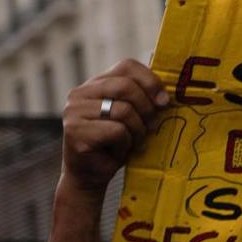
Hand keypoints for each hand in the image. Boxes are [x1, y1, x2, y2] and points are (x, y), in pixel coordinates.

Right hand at [62, 59, 168, 193]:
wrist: (88, 176)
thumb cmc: (112, 145)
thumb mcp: (129, 116)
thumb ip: (140, 98)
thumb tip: (167, 88)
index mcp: (94, 85)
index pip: (126, 66)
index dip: (150, 80)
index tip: (164, 101)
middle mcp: (79, 93)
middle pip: (126, 86)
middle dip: (146, 108)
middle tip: (151, 126)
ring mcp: (73, 111)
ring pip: (123, 110)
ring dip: (137, 131)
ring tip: (134, 142)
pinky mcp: (75, 131)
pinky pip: (117, 131)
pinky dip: (125, 144)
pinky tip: (118, 151)